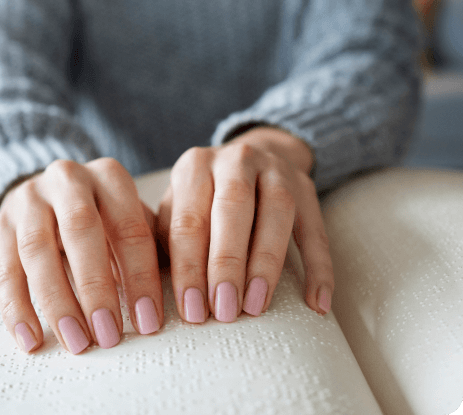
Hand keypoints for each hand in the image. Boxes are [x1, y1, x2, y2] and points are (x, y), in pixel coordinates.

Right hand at [0, 158, 162, 354]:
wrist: (44, 189)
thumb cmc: (99, 212)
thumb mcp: (125, 215)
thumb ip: (146, 244)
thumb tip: (177, 290)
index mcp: (108, 176)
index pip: (129, 227)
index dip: (140, 276)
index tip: (148, 320)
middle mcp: (68, 180)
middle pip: (80, 230)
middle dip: (96, 287)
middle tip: (109, 334)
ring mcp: (29, 199)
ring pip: (37, 250)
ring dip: (57, 302)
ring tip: (76, 341)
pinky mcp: (0, 224)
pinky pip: (4, 269)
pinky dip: (16, 308)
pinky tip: (32, 338)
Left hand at [156, 126, 333, 322]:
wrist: (254, 155)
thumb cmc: (206, 194)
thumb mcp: (178, 202)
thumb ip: (162, 235)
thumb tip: (146, 286)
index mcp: (195, 166)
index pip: (188, 219)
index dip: (189, 266)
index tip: (191, 309)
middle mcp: (235, 161)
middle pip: (232, 209)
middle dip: (226, 263)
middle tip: (223, 310)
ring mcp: (275, 171)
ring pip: (275, 212)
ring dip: (266, 262)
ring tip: (256, 306)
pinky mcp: (306, 188)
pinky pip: (316, 228)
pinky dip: (319, 267)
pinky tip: (316, 303)